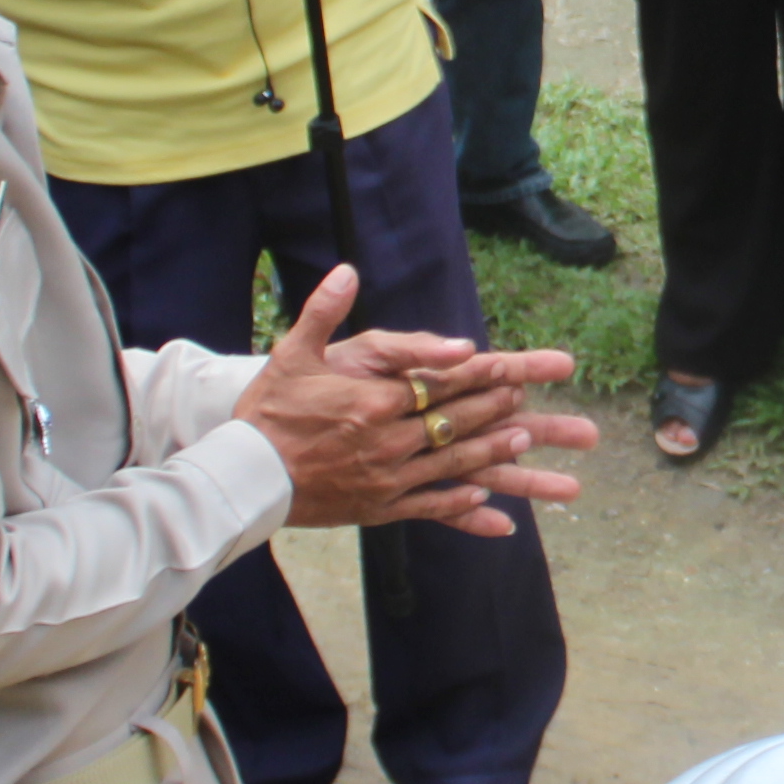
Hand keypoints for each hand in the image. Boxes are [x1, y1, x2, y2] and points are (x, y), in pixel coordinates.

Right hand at [235, 268, 599, 536]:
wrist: (241, 476)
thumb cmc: (268, 411)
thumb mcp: (293, 353)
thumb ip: (324, 311)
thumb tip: (348, 271)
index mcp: (374, 402)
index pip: (441, 385)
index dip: (484, 378)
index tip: (520, 374)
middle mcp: (388, 442)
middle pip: (457, 425)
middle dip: (504, 417)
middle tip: (543, 415)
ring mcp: (387, 480)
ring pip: (453, 467)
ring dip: (494, 459)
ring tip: (525, 448)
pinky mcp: (378, 509)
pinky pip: (430, 510)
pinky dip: (462, 511)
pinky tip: (494, 512)